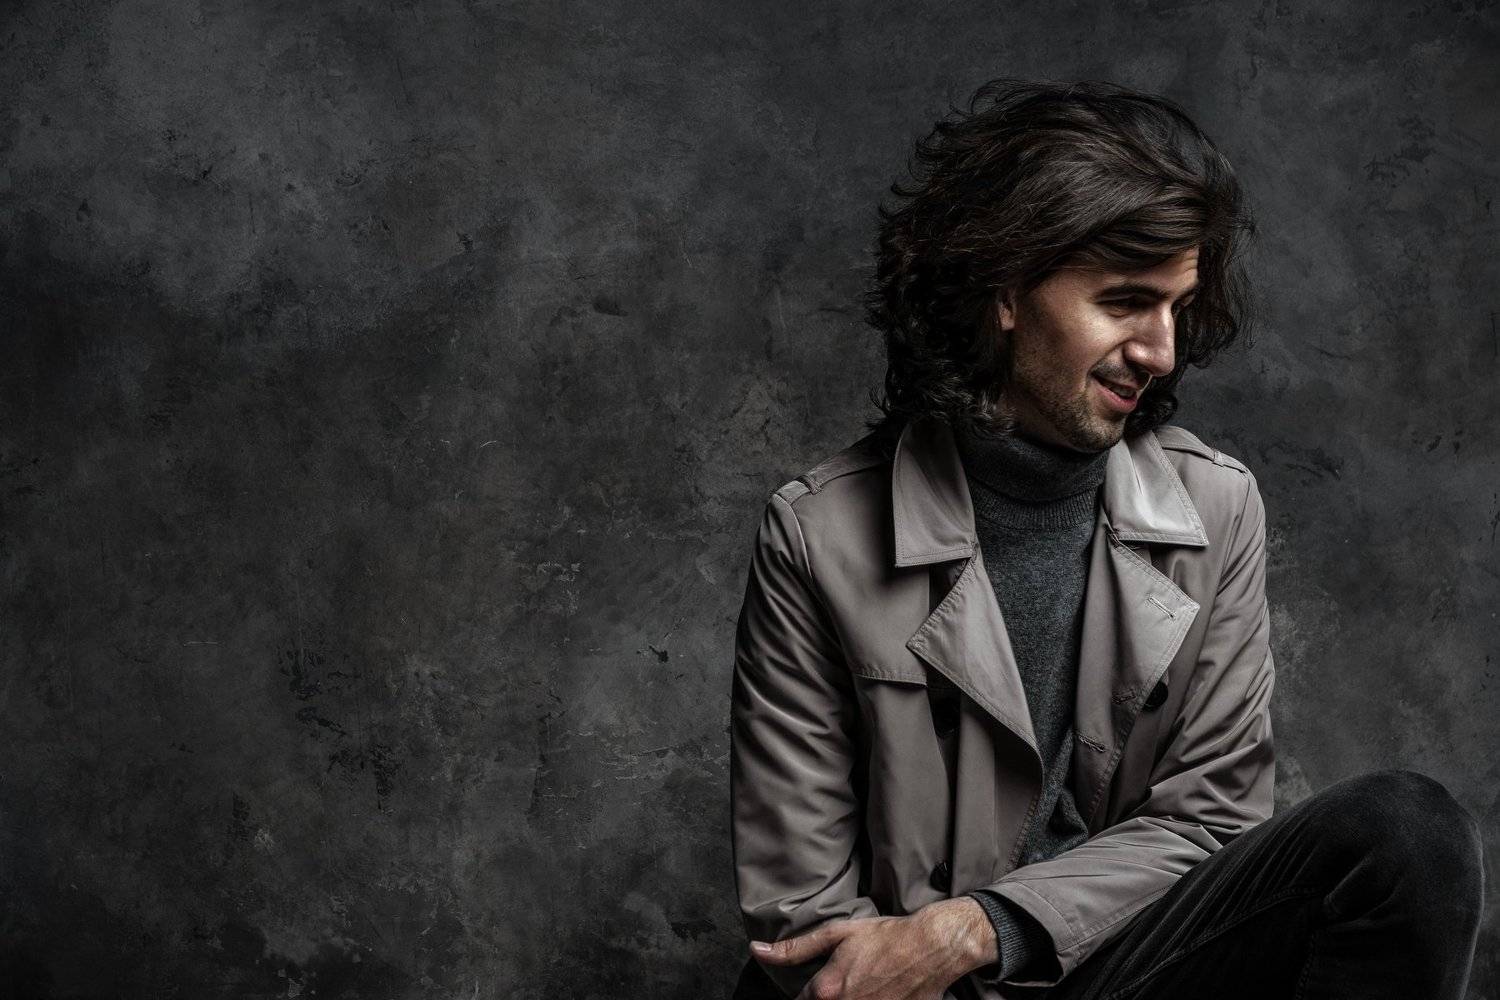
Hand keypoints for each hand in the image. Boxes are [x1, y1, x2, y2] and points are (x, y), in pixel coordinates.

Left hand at [750, 897, 996, 999]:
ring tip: (862, 986)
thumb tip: (758, 951)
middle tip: (844, 981)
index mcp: (827, 991)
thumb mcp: (836, 934)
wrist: (932, 946)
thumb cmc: (885, 936)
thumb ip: (794, 948)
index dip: (807, 995)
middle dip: (824, 998)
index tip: (819, 987)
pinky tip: (875, 993)